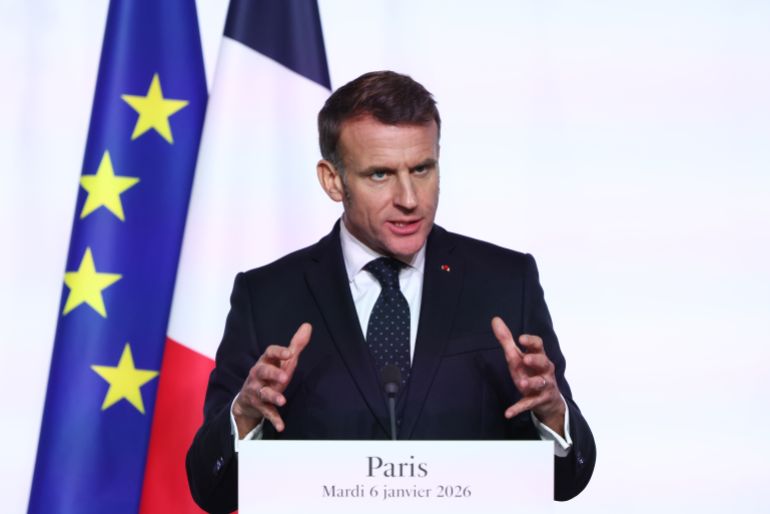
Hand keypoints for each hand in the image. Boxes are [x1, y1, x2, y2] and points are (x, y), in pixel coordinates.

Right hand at [232, 323, 311, 436]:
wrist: (247, 401)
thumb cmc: (270, 377)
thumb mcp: (282, 362)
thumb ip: (295, 345)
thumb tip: (308, 326)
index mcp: (265, 362)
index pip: (269, 353)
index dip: (279, 352)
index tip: (289, 352)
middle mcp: (258, 375)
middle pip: (262, 372)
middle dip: (272, 374)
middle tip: (284, 377)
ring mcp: (257, 391)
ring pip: (262, 393)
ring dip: (273, 396)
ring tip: (282, 401)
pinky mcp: (259, 407)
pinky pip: (266, 412)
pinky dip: (274, 419)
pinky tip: (281, 426)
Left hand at [491, 316, 565, 435]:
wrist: (548, 401)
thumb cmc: (531, 373)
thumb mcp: (517, 357)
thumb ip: (506, 340)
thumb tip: (495, 319)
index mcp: (539, 357)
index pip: (539, 346)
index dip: (531, 342)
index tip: (521, 338)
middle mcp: (544, 371)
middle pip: (545, 363)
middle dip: (536, 360)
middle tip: (526, 359)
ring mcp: (543, 387)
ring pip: (541, 384)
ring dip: (532, 383)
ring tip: (522, 384)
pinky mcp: (537, 401)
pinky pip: (528, 405)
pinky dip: (518, 408)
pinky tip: (508, 413)